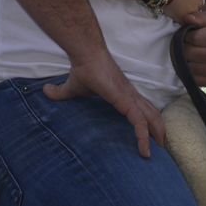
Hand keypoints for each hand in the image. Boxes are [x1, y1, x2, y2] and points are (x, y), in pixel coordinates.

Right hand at [43, 51, 164, 158]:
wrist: (85, 55)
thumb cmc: (83, 69)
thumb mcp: (71, 87)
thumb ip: (61, 92)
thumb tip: (45, 91)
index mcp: (122, 93)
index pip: (141, 107)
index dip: (147, 119)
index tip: (150, 132)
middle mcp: (130, 95)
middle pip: (151, 111)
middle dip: (158, 128)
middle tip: (160, 144)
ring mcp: (130, 97)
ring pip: (151, 117)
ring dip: (156, 133)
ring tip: (157, 149)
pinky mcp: (126, 100)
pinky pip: (140, 122)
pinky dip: (144, 137)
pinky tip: (145, 150)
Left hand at [180, 8, 205, 87]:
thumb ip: (199, 17)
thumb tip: (186, 18)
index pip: (194, 38)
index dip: (186, 34)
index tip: (188, 34)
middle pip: (190, 53)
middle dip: (184, 47)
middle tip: (188, 43)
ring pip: (189, 67)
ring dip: (186, 60)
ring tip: (192, 52)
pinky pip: (193, 78)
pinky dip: (190, 71)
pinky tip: (196, 63)